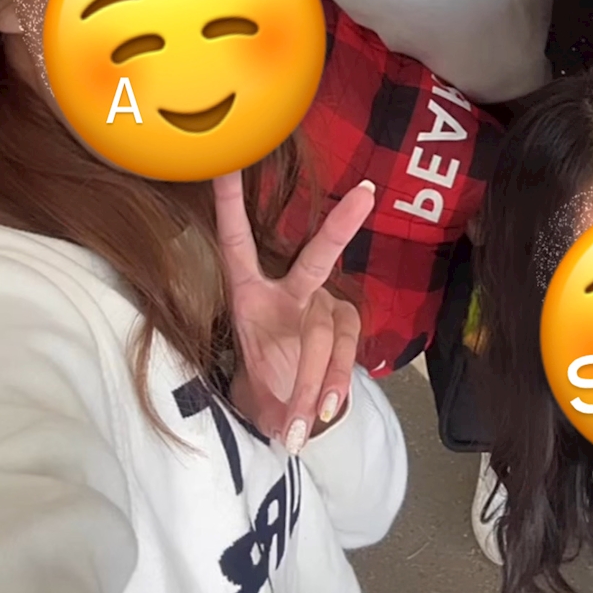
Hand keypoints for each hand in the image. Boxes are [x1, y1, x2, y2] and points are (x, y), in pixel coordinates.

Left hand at [214, 172, 373, 452]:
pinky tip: (325, 413)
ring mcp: (323, 304)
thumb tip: (278, 428)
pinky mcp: (346, 324)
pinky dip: (334, 385)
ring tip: (300, 425)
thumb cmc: (264, 382)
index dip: (232, 204)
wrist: (292, 411)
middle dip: (338, 227)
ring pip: (324, 332)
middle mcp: (290, 290)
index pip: (237, 241)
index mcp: (249, 291)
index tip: (226, 165)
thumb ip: (260, 394)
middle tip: (365, 195)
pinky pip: (345, 351)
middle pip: (316, 259)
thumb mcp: (248, 381)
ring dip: (313, 382)